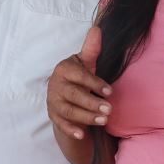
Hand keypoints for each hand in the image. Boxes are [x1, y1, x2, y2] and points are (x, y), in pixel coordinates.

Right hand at [47, 26, 111, 140]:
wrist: (65, 94)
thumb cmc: (79, 76)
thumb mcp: (85, 62)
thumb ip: (91, 49)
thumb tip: (97, 28)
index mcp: (63, 69)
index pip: (79, 76)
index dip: (94, 83)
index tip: (110, 91)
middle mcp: (55, 85)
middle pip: (74, 96)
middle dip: (92, 103)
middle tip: (109, 109)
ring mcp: (53, 102)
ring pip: (69, 111)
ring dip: (86, 117)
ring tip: (104, 120)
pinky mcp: (53, 116)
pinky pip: (61, 125)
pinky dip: (70, 130)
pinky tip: (82, 135)